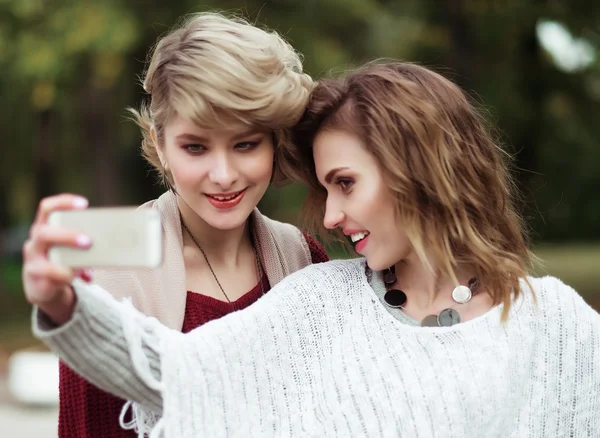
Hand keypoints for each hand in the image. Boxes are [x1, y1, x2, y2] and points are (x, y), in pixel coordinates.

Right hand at [22, 194, 92, 324]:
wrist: (45, 289)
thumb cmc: (63, 262)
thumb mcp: (72, 250)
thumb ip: (85, 242)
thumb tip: (113, 241)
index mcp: (45, 228)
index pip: (47, 208)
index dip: (63, 203)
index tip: (84, 204)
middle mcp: (35, 241)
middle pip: (44, 231)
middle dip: (67, 235)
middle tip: (89, 241)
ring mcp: (33, 259)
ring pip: (44, 255)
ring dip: (65, 256)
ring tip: (85, 261)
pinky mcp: (36, 277)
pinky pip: (49, 273)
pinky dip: (66, 273)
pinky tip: (79, 275)